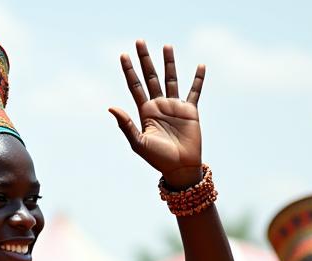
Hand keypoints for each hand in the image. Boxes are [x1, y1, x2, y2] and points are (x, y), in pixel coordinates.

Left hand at [109, 40, 204, 185]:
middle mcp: (159, 106)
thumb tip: (111, 107)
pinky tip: (201, 65)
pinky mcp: (190, 111)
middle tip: (139, 41)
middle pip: (150, 77)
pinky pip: (195, 91)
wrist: (179, 168)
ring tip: (167, 46)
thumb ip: (125, 125)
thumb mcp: (139, 143)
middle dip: (145, 60)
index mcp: (145, 112)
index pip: (135, 86)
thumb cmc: (158, 159)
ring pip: (171, 79)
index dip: (129, 71)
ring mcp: (175, 107)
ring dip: (169, 63)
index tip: (123, 55)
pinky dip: (198, 79)